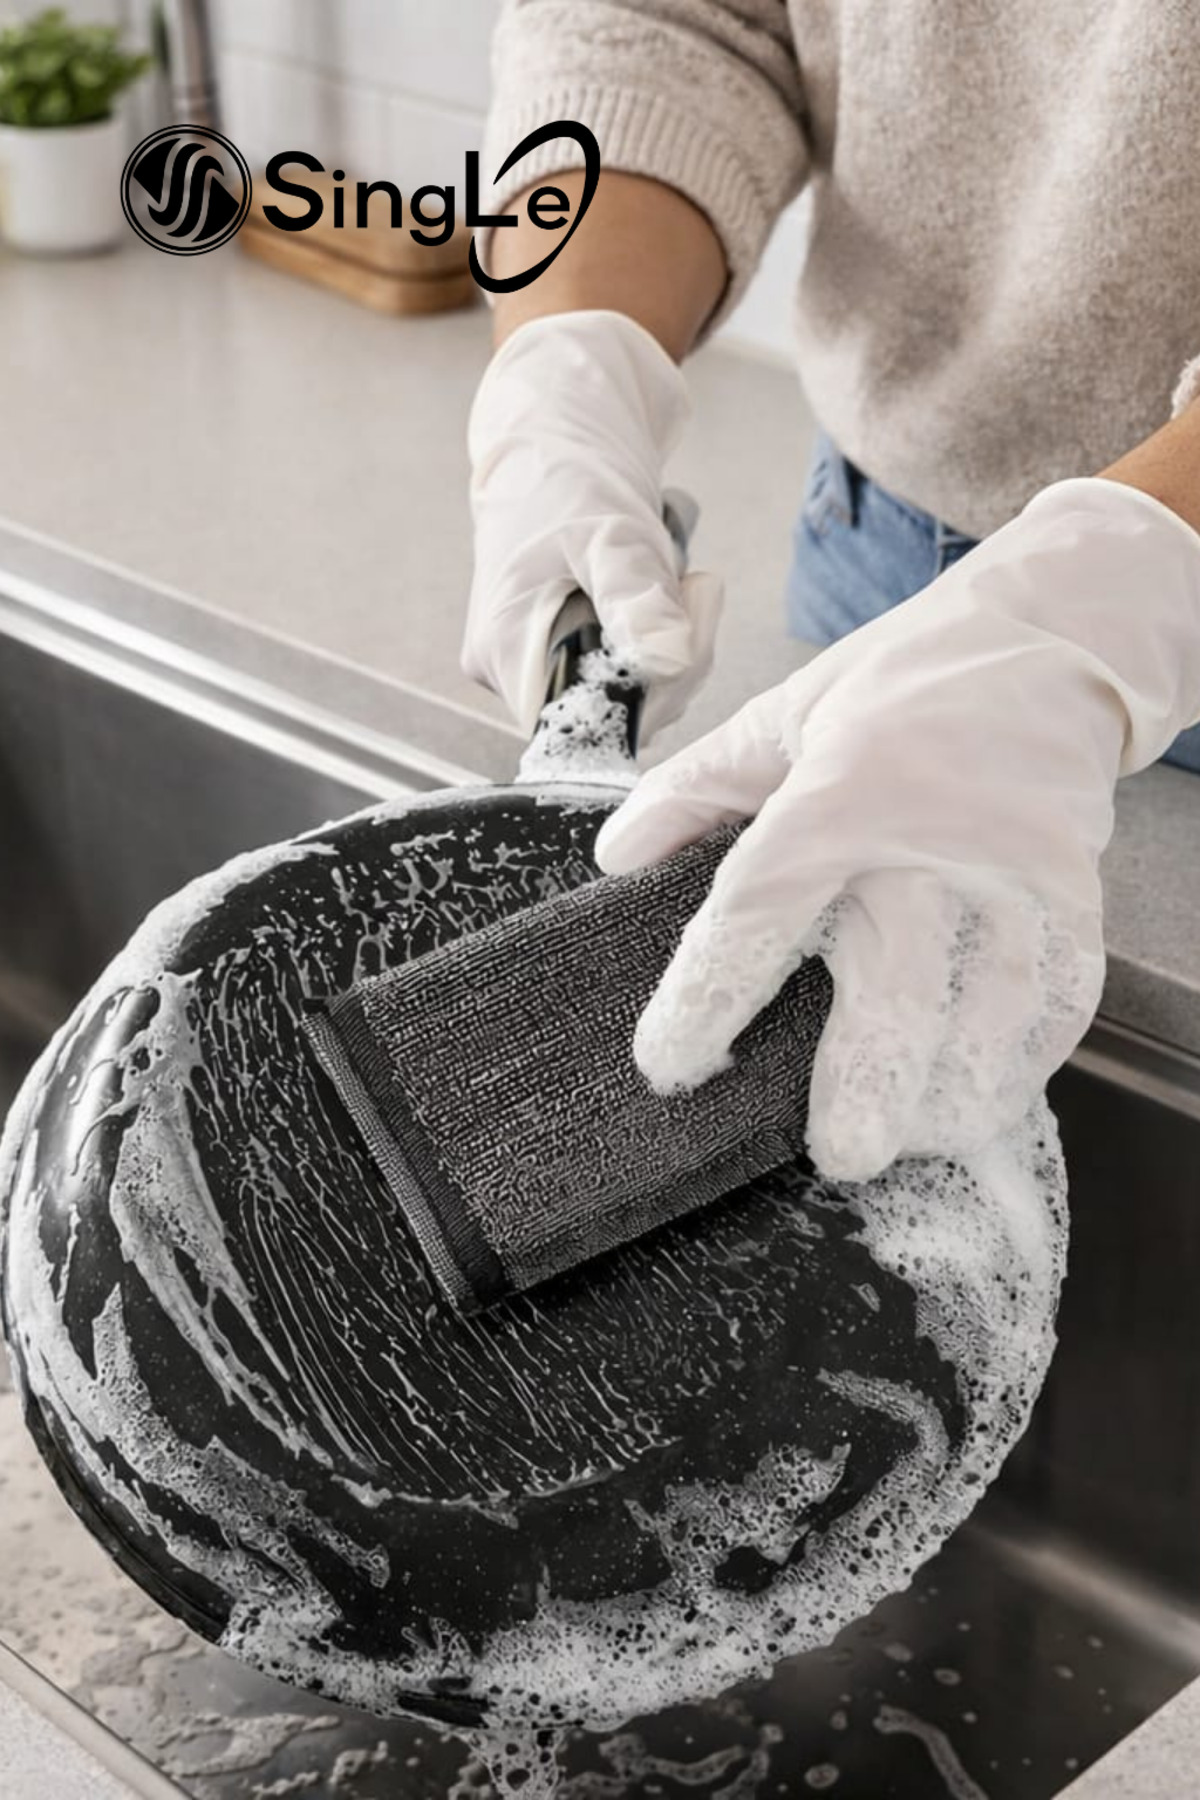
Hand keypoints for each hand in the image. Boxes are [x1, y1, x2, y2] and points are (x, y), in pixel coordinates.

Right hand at [463, 309, 721, 736]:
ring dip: (667, 649)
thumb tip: (670, 659)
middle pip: (607, 713)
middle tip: (695, 591)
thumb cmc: (570, 479)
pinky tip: (657, 595)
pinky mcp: (551, 652)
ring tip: (676, 581)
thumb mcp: (610, 533)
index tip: (685, 634)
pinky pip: (617, 673)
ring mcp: (525, 663)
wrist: (552, 441)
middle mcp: (504, 670)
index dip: (648, 697)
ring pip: (620, 695)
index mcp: (503, 650)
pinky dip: (651, 642)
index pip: (586, 721)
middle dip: (669, 665)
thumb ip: (636, 597)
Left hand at [596, 478, 1199, 1181]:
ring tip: (912, 1136)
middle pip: (893, 989)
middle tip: (839, 1153)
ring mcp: (1013, 874)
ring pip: (987, 1015)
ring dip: (951, 1094)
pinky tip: (981, 1094)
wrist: (1048, 644)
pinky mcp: (1075, 894)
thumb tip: (616, 858)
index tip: (668, 1062)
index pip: (761, 911)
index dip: (707, 997)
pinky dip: (1021, 1060)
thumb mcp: (782, 713)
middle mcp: (930, 841)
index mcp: (841, 791)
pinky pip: (1056, 998)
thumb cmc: (904, 682)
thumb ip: (694, 789)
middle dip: (866, 1086)